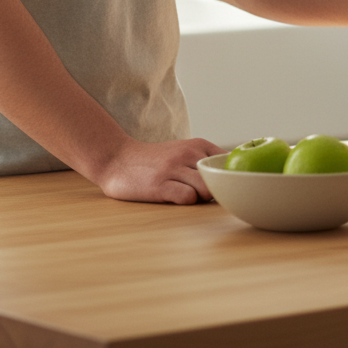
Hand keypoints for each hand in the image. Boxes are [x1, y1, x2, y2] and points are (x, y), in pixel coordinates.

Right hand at [91, 136, 225, 203]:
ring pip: (206, 188)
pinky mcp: (159, 185)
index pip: (228, 161)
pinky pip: (187, 197)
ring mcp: (173, 169)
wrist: (117, 158)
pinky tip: (177, 198)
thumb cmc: (155, 160)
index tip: (224, 185)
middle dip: (216, 191)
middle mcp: (188, 154)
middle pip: (219, 178)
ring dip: (202, 198)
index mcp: (198, 145)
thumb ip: (204, 160)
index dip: (229, 177)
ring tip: (191, 197)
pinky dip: (187, 202)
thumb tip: (230, 177)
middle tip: (205, 197)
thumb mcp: (183, 150)